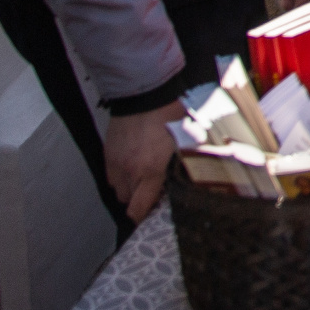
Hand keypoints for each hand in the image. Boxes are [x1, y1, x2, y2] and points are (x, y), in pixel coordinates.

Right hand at [105, 102, 185, 222]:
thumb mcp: (188, 141)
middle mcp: (129, 170)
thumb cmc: (171, 114)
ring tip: (143, 178)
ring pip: (117, 189)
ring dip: (129, 188)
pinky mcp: (108, 152)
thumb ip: (186, 163)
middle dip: (139, 200)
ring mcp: (116, 161)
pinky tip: (132, 165)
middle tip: (153, 191)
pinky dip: (119, 175)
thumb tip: (201, 174)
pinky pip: (110, 174)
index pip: (139, 208)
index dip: (143, 217)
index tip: (150, 217)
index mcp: (150, 170)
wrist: (146, 93)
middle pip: (127, 201)